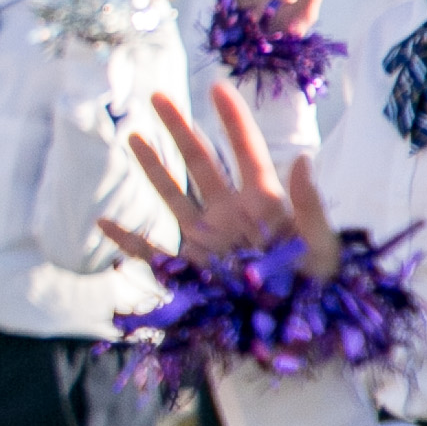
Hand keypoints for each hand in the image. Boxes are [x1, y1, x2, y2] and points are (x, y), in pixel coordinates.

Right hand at [101, 83, 342, 278]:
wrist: (297, 338)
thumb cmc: (319, 292)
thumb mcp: (323, 246)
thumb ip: (311, 205)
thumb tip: (302, 159)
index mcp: (264, 203)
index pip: (245, 150)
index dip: (232, 118)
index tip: (217, 87)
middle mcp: (230, 214)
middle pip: (201, 162)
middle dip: (179, 128)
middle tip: (158, 96)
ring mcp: (208, 241)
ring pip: (173, 195)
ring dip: (153, 167)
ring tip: (134, 136)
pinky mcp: (190, 272)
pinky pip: (151, 253)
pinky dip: (126, 241)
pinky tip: (104, 223)